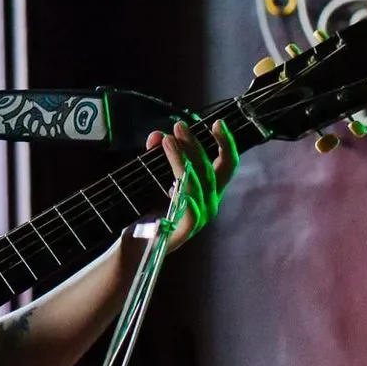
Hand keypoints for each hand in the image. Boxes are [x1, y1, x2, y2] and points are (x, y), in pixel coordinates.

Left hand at [140, 118, 236, 253]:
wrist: (139, 242)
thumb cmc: (152, 208)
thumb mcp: (156, 175)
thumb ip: (159, 154)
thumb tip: (157, 134)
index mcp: (209, 190)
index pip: (227, 164)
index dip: (226, 144)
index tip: (218, 123)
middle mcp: (210, 203)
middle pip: (208, 170)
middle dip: (195, 145)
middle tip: (179, 126)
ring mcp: (199, 218)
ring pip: (196, 184)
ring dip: (182, 160)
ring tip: (167, 141)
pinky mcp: (185, 231)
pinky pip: (190, 212)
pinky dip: (186, 196)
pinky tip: (175, 184)